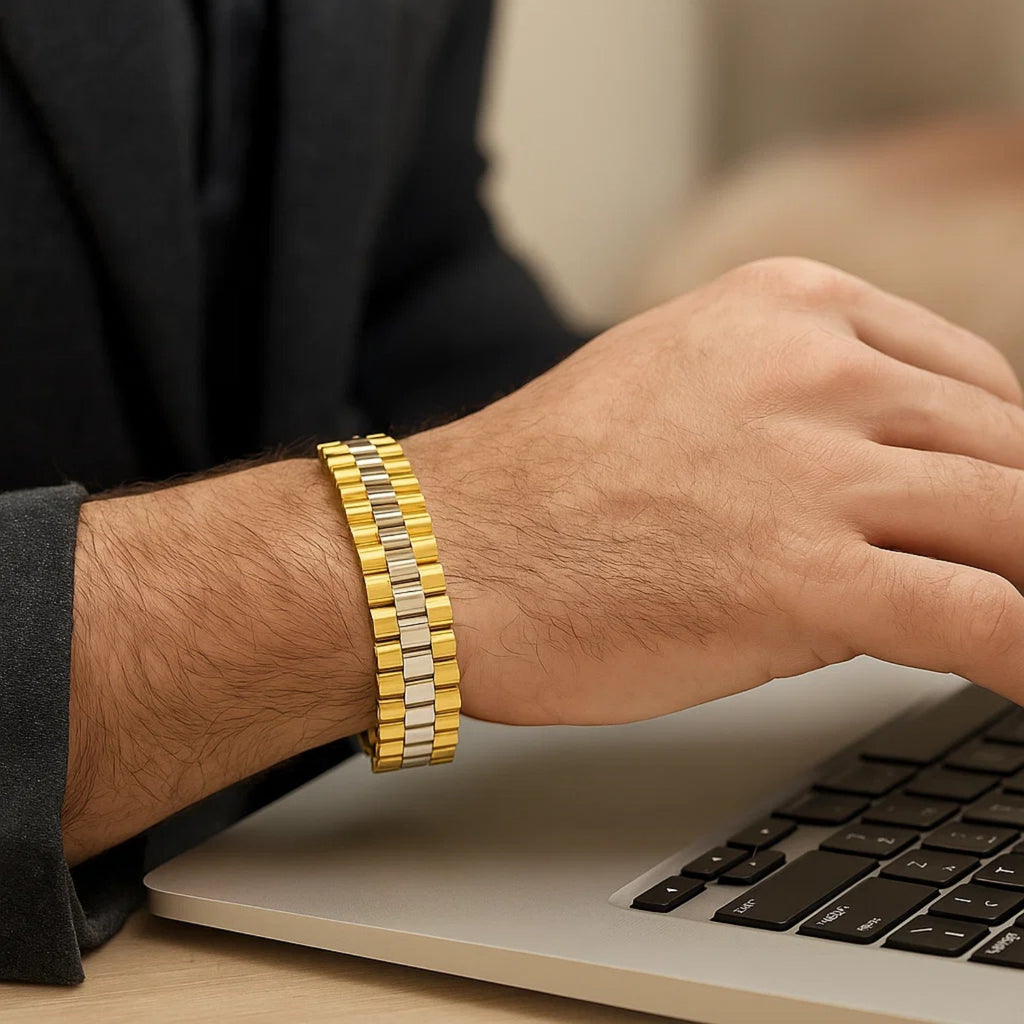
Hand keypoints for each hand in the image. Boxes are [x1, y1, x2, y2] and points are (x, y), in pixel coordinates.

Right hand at [405, 258, 1023, 724]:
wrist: (433, 555)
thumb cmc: (538, 490)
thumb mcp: (679, 391)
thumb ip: (792, 415)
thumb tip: (881, 487)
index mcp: (787, 308)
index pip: (971, 380)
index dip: (1004, 463)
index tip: (1000, 521)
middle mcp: (815, 367)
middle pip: (1007, 451)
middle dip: (1023, 530)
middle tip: (1015, 576)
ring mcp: (813, 466)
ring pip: (1016, 525)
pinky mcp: (801, 575)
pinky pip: (981, 617)